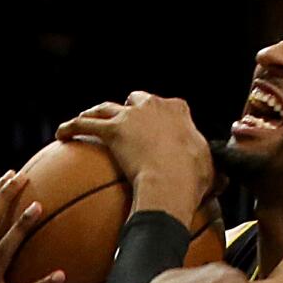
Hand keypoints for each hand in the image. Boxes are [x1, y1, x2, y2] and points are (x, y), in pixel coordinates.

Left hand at [57, 92, 212, 224]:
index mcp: (179, 111)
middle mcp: (154, 106)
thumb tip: (222, 182)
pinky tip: (60, 134)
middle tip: (118, 123)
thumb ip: (212, 171)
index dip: (158, 115)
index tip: (153, 126)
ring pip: (105, 108)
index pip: (167, 106)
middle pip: (135, 100)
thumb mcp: (210, 173)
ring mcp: (131, 115)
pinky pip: (84, 124)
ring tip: (83, 121)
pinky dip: (70, 127)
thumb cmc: (192, 181)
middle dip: (127, 109)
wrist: (171, 181)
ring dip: (93, 113)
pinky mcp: (111, 129)